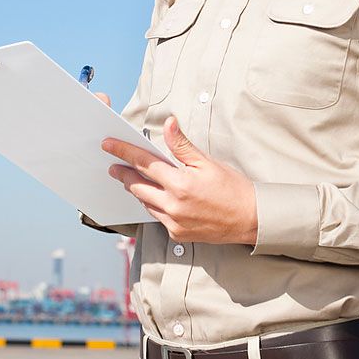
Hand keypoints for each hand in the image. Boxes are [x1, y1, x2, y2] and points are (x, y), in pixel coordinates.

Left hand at [101, 114, 258, 245]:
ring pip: (145, 203)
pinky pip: (157, 217)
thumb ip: (183, 145)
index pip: (144, 163)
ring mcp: (174, 222)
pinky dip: (152, 205)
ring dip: (136, 189)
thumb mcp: (208, 162)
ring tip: (130, 179)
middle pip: (137, 185)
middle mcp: (173, 205)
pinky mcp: (177, 234)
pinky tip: (152, 197)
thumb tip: (169, 123)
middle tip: (113, 165)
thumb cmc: (232, 188)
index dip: (124, 152)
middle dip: (123, 173)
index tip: (109, 145)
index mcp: (180, 183)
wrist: (250, 219)